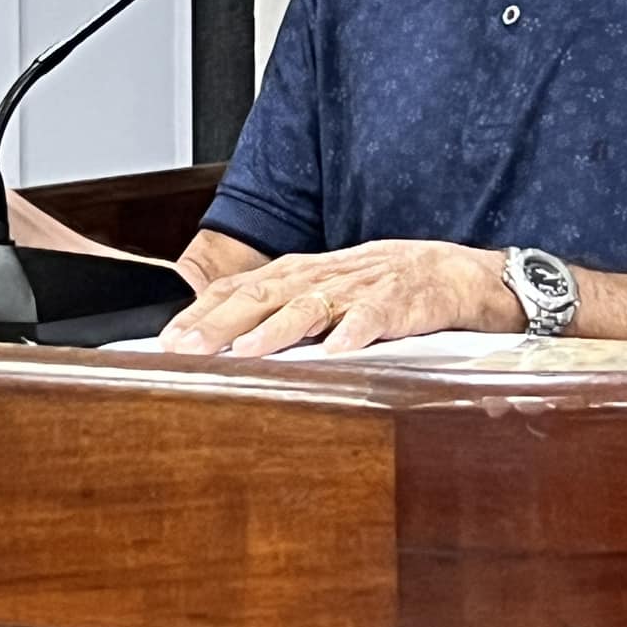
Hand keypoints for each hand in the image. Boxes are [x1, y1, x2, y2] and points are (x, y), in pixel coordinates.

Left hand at [158, 240, 522, 356]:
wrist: (459, 274)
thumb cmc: (389, 288)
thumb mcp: (330, 295)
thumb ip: (285, 313)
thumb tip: (229, 342)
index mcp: (305, 273)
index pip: (242, 287)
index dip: (203, 312)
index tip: (167, 339)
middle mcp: (327, 274)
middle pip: (265, 294)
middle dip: (222, 323)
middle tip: (186, 349)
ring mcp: (364, 285)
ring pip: (312, 304)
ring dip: (276, 329)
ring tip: (246, 352)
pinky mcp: (402, 301)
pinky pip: (376, 316)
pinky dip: (354, 332)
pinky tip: (336, 352)